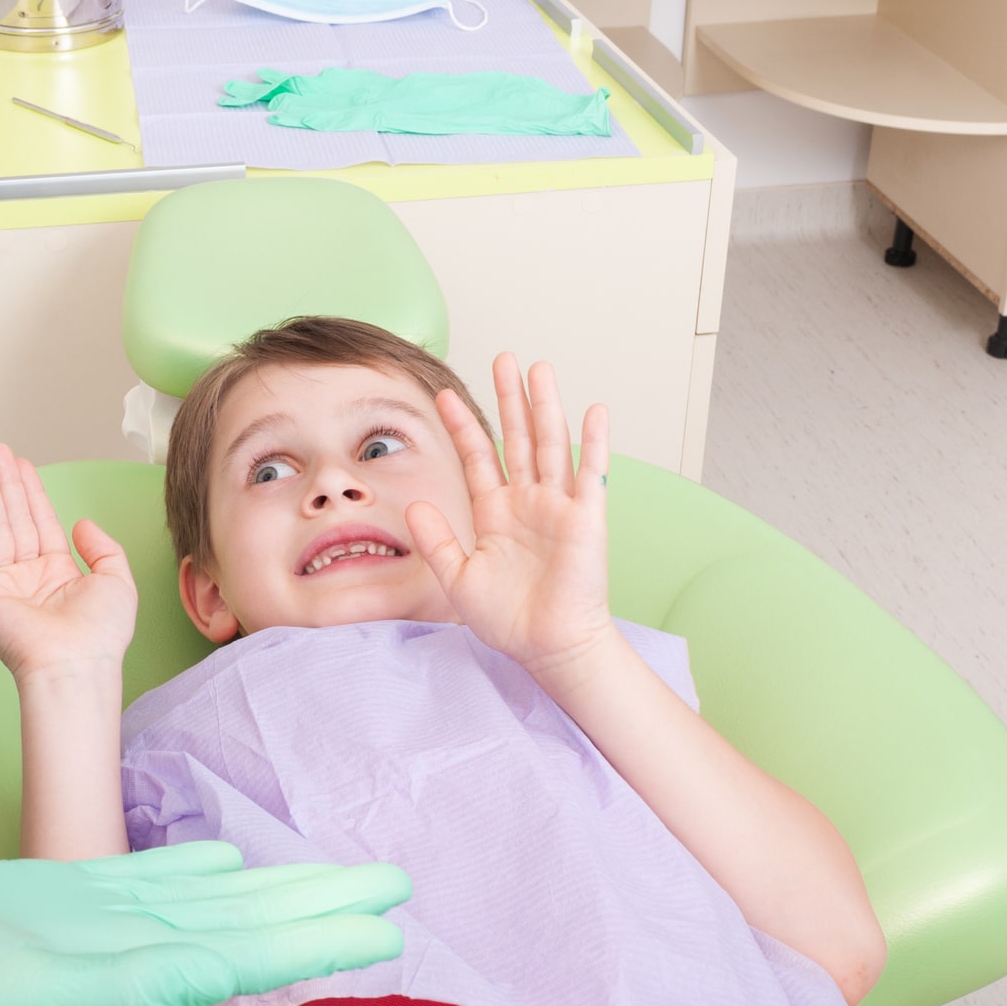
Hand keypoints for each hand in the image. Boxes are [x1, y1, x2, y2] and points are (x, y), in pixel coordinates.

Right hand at [0, 444, 137, 682]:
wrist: (75, 666)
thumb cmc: (100, 633)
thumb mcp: (116, 581)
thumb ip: (103, 547)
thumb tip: (81, 522)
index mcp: (58, 573)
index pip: (42, 521)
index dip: (31, 491)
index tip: (21, 463)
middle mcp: (28, 575)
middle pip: (14, 518)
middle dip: (5, 483)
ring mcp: (1, 585)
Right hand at [0, 842, 410, 1005]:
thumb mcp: (38, 983)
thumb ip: (128, 981)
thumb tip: (215, 976)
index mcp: (142, 970)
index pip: (254, 951)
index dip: (322, 939)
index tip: (388, 930)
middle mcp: (139, 946)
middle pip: (251, 923)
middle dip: (326, 909)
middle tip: (398, 890)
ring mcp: (107, 921)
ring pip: (216, 900)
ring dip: (280, 888)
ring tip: (338, 877)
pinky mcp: (73, 898)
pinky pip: (155, 880)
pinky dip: (200, 869)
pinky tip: (229, 860)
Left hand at [403, 354, 616, 679]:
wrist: (548, 647)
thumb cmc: (508, 620)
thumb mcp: (458, 578)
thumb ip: (437, 540)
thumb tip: (413, 505)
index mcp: (495, 513)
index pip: (478, 457)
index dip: (463, 426)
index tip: (443, 395)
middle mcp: (527, 502)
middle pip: (517, 438)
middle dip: (510, 399)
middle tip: (504, 358)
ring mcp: (558, 506)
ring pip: (550, 444)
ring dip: (545, 406)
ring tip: (538, 369)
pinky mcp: (586, 518)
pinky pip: (590, 473)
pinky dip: (593, 442)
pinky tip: (592, 410)